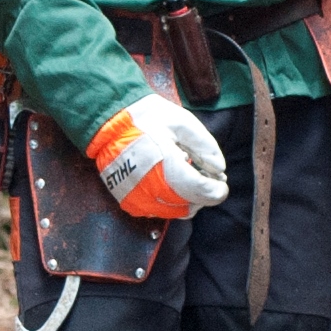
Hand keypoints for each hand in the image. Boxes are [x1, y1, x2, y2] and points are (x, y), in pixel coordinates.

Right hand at [85, 95, 229, 218]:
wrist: (109, 122)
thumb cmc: (146, 118)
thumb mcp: (183, 123)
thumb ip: (206, 147)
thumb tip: (219, 170)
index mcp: (167, 167)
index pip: (201, 192)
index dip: (217, 190)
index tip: (221, 183)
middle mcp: (152, 190)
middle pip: (190, 206)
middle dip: (203, 194)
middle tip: (204, 175)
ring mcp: (138, 199)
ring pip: (176, 212)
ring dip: (187, 199)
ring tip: (183, 174)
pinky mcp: (129, 203)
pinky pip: (158, 211)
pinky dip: (169, 201)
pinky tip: (167, 180)